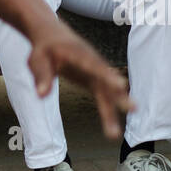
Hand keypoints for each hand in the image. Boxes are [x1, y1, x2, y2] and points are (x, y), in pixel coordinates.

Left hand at [26, 20, 132, 139]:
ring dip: (112, 111)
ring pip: (107, 92)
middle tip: (134, 108)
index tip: (120, 85)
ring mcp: (95, 71)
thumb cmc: (43, 48)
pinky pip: (103, 97)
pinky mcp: (94, 80)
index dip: (107, 75)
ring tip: (114, 134)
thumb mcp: (36, 60)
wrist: (51, 36)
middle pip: (107, 81)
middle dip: (119, 95)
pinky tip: (112, 129)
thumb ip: (41, 76)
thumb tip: (42, 95)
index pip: (94, 65)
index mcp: (77, 53)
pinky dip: (107, 112)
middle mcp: (92, 62)